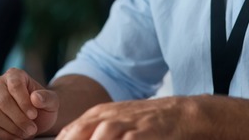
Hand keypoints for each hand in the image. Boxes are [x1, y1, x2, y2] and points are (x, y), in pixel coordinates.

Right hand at [0, 68, 59, 139]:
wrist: (34, 116)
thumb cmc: (41, 105)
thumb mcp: (51, 101)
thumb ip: (47, 98)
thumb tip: (36, 97)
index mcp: (14, 74)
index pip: (15, 86)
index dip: (24, 103)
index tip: (34, 115)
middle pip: (4, 101)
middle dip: (19, 119)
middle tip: (31, 129)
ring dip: (12, 128)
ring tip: (25, 133)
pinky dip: (2, 134)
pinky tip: (15, 136)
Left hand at [56, 97, 188, 139]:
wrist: (178, 114)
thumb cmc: (144, 122)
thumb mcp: (115, 121)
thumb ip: (93, 131)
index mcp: (98, 114)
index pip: (70, 132)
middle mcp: (108, 117)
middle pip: (80, 132)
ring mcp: (125, 124)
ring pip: (100, 135)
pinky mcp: (142, 133)